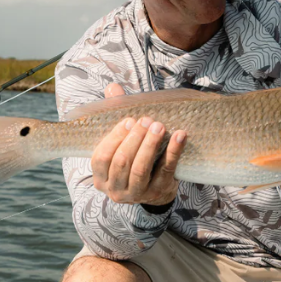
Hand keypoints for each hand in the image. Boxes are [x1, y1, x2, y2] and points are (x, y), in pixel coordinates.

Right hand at [91, 83, 186, 206]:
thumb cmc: (133, 159)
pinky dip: (174, 152)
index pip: (102, 157)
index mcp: (101, 177)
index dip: (115, 137)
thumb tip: (113, 88)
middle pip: (122, 162)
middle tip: (147, 120)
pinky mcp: (159, 192)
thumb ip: (114, 114)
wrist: (155, 189)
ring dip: (150, 145)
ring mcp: (137, 193)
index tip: (128, 120)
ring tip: (159, 126)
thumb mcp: (121, 142)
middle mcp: (115, 189)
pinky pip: (166, 170)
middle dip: (134, 139)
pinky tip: (179, 135)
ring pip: (141, 169)